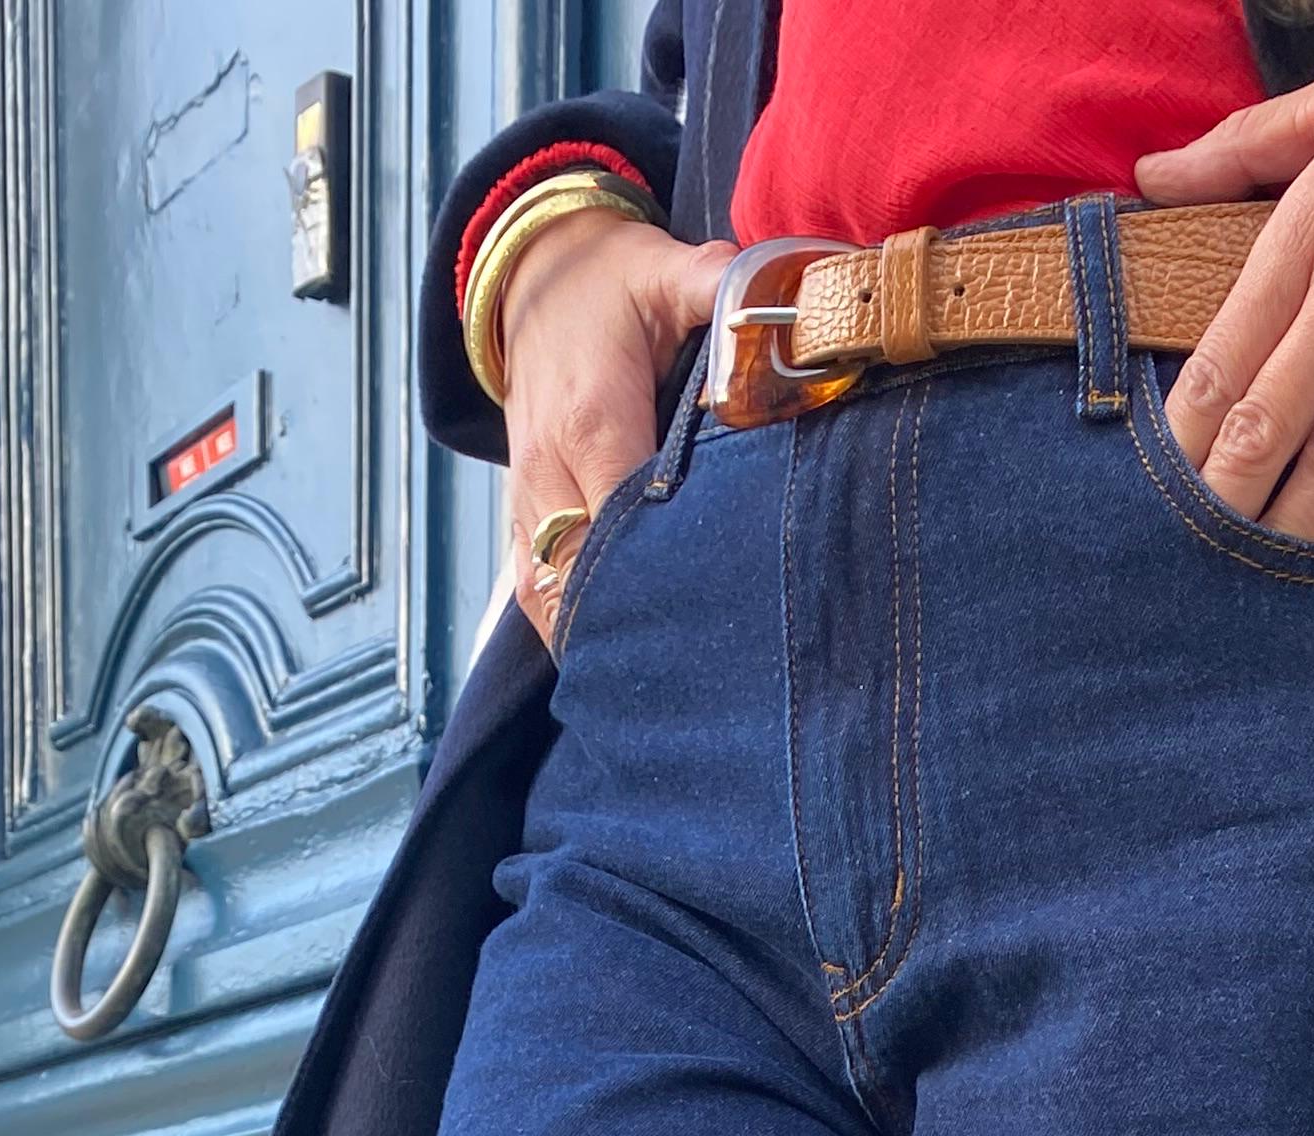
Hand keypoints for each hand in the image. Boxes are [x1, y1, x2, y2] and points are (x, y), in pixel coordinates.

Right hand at [497, 210, 731, 644]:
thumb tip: (793, 312)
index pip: (622, 519)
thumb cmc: (609, 283)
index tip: (714, 612)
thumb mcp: (668, 270)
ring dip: (594, 637)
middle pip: (582, 575)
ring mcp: (527, 499)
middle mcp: (549, 470)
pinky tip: (610, 663)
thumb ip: (725, 291)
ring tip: (658, 685)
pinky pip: (533, 591)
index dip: (662, 569)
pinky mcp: (520, 515)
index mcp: (590, 420)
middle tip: (701, 670)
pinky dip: (567, 629)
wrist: (532, 275)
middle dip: (635, 620)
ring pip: (548, 596)